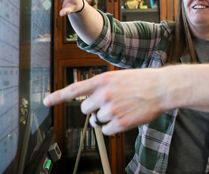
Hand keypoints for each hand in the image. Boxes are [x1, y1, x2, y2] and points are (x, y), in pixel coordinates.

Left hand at [43, 68, 165, 134]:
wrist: (161, 88)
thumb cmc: (143, 82)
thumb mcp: (119, 77)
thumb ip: (103, 87)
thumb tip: (92, 103)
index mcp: (103, 80)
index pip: (75, 89)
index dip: (58, 96)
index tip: (46, 101)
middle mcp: (104, 94)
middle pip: (85, 110)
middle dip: (94, 109)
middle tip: (109, 105)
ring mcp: (111, 109)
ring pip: (97, 121)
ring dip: (106, 118)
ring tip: (122, 109)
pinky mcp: (119, 123)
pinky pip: (107, 130)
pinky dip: (114, 127)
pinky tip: (126, 117)